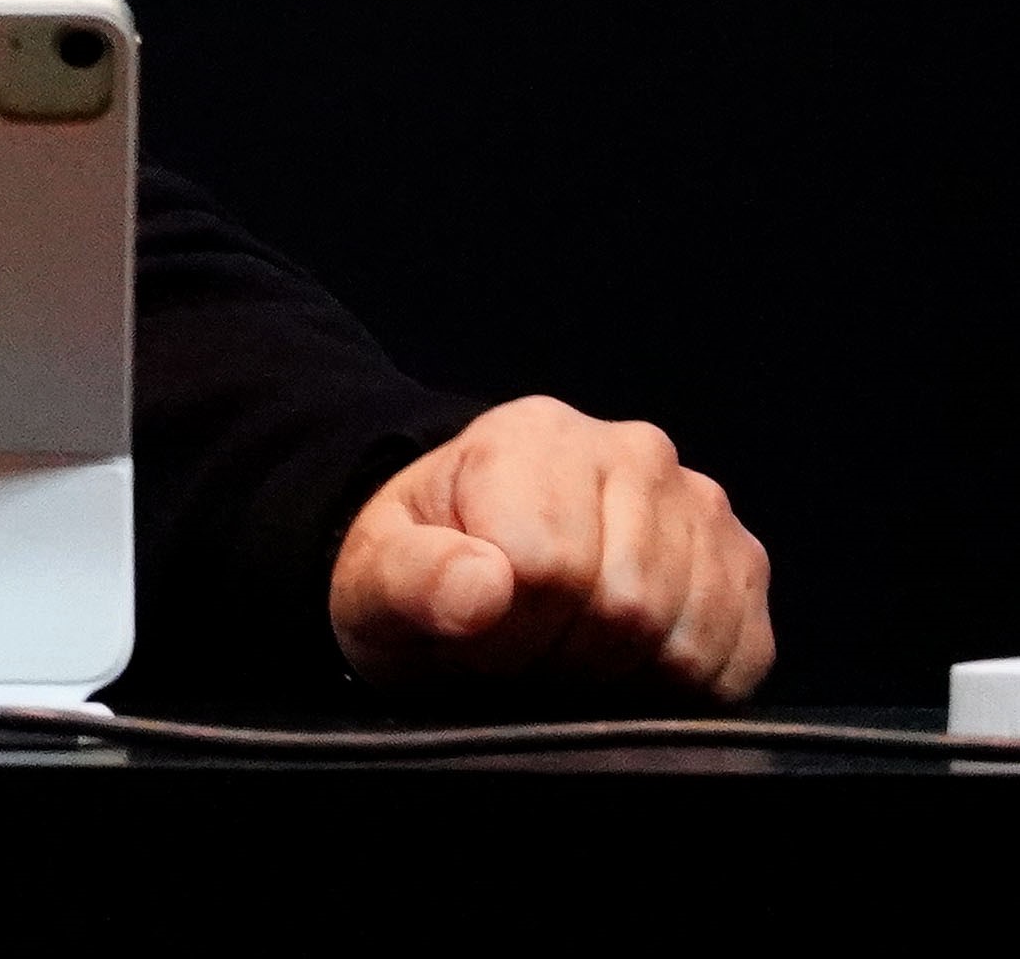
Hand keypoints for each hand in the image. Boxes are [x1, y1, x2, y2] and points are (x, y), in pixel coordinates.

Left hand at [330, 395, 771, 700]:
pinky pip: (741, 657)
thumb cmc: (427, 573)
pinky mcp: (746, 564)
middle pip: (627, 608)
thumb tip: (482, 587)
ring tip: (569, 646)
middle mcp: (635, 452)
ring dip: (624, 675)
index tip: (477, 633)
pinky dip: (682, 686)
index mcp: (535, 436)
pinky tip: (629, 662)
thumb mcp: (378, 581)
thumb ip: (411, 580)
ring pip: (687, 640)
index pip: (550, 569)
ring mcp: (702, 506)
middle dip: (567, 657)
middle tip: (525, 648)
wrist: (477, 566)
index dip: (509, 631)